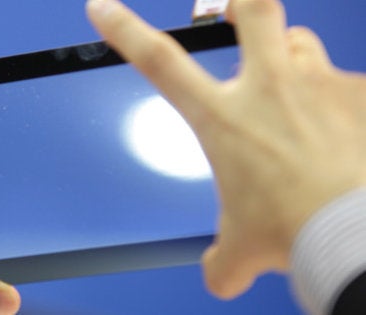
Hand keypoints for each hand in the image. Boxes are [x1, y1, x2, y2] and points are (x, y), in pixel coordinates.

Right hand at [87, 0, 365, 299]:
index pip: (159, 62)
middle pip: (253, 10)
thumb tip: (219, 274)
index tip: (103, 8)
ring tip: (298, 90)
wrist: (357, 233)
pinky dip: (342, 104)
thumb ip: (223, 258)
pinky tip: (347, 134)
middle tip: (236, 10)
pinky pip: (349, 86)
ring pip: (301, 43)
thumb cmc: (293, 233)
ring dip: (293, 58)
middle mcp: (267, 89)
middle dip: (239, 3)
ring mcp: (318, 85)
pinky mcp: (362, 94)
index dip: (126, 30)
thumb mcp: (241, 250)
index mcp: (222, 120)